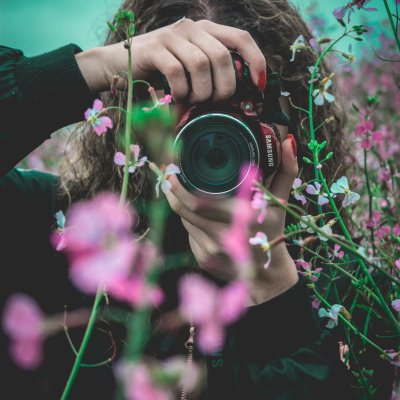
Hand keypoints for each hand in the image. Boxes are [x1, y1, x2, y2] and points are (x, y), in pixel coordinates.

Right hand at [76, 19, 266, 102]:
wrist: (118, 64)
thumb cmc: (160, 72)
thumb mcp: (190, 70)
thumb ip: (211, 74)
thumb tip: (237, 96)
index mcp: (206, 31)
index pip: (241, 38)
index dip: (256, 61)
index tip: (259, 85)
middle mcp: (192, 28)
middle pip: (224, 57)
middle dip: (224, 87)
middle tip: (214, 102)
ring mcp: (172, 36)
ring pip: (202, 64)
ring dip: (201, 92)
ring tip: (193, 100)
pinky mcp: (154, 48)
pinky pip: (178, 71)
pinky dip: (181, 90)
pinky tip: (177, 96)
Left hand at [165, 135, 299, 304]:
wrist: (268, 275)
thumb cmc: (273, 230)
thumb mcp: (280, 201)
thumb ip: (286, 171)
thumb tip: (287, 142)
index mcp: (243, 218)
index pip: (198, 201)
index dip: (180, 186)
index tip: (174, 169)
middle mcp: (225, 237)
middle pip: (185, 209)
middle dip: (173, 190)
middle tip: (170, 176)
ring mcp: (212, 251)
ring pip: (186, 220)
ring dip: (182, 205)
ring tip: (182, 191)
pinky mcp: (203, 260)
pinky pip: (189, 234)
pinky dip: (191, 222)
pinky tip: (199, 216)